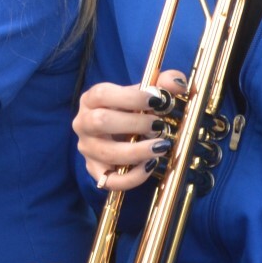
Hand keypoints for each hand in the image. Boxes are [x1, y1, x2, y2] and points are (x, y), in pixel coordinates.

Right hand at [71, 70, 186, 193]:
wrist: (117, 131)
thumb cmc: (129, 110)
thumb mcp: (142, 95)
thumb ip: (162, 85)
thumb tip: (178, 82)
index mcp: (91, 100)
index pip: (102, 94)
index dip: (130, 97)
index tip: (156, 101)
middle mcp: (83, 123)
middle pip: (100, 122)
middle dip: (134, 124)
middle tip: (158, 124)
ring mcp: (88, 149)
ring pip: (107, 153)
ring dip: (137, 151)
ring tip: (161, 146)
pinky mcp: (95, 171)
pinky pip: (110, 180)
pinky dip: (132, 177)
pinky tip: (150, 165)